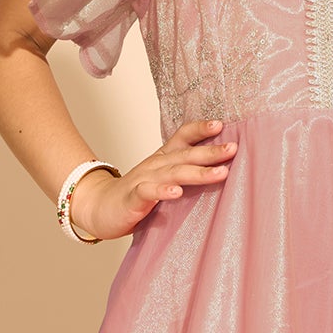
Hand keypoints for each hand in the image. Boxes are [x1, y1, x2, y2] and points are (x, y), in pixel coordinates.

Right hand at [69, 118, 236, 241]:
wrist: (99, 207)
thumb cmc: (137, 195)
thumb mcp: (163, 178)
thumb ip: (185, 172)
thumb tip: (222, 169)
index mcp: (164, 158)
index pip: (182, 137)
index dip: (200, 129)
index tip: (221, 124)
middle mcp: (155, 165)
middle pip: (185, 154)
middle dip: (211, 151)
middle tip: (233, 149)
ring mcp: (144, 180)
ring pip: (173, 172)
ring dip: (197, 172)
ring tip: (220, 173)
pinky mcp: (133, 199)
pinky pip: (148, 193)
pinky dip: (163, 192)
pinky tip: (177, 193)